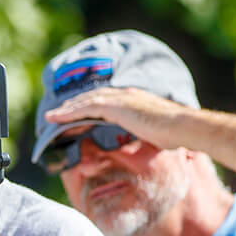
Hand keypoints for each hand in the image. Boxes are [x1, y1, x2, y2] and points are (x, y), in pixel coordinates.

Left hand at [45, 85, 192, 149]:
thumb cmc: (177, 133)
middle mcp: (125, 94)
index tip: (76, 112)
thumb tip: (151, 140)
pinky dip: (71, 113)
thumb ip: (147, 133)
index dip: (88, 105)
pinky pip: (87, 109)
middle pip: (92, 97)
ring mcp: (121, 99)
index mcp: (134, 99)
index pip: (105, 100)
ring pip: (86, 101)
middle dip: (73, 105)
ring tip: (51, 117)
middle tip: (57, 113)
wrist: (184, 127)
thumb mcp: (157, 132)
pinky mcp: (117, 108)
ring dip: (66, 109)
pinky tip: (58, 119)